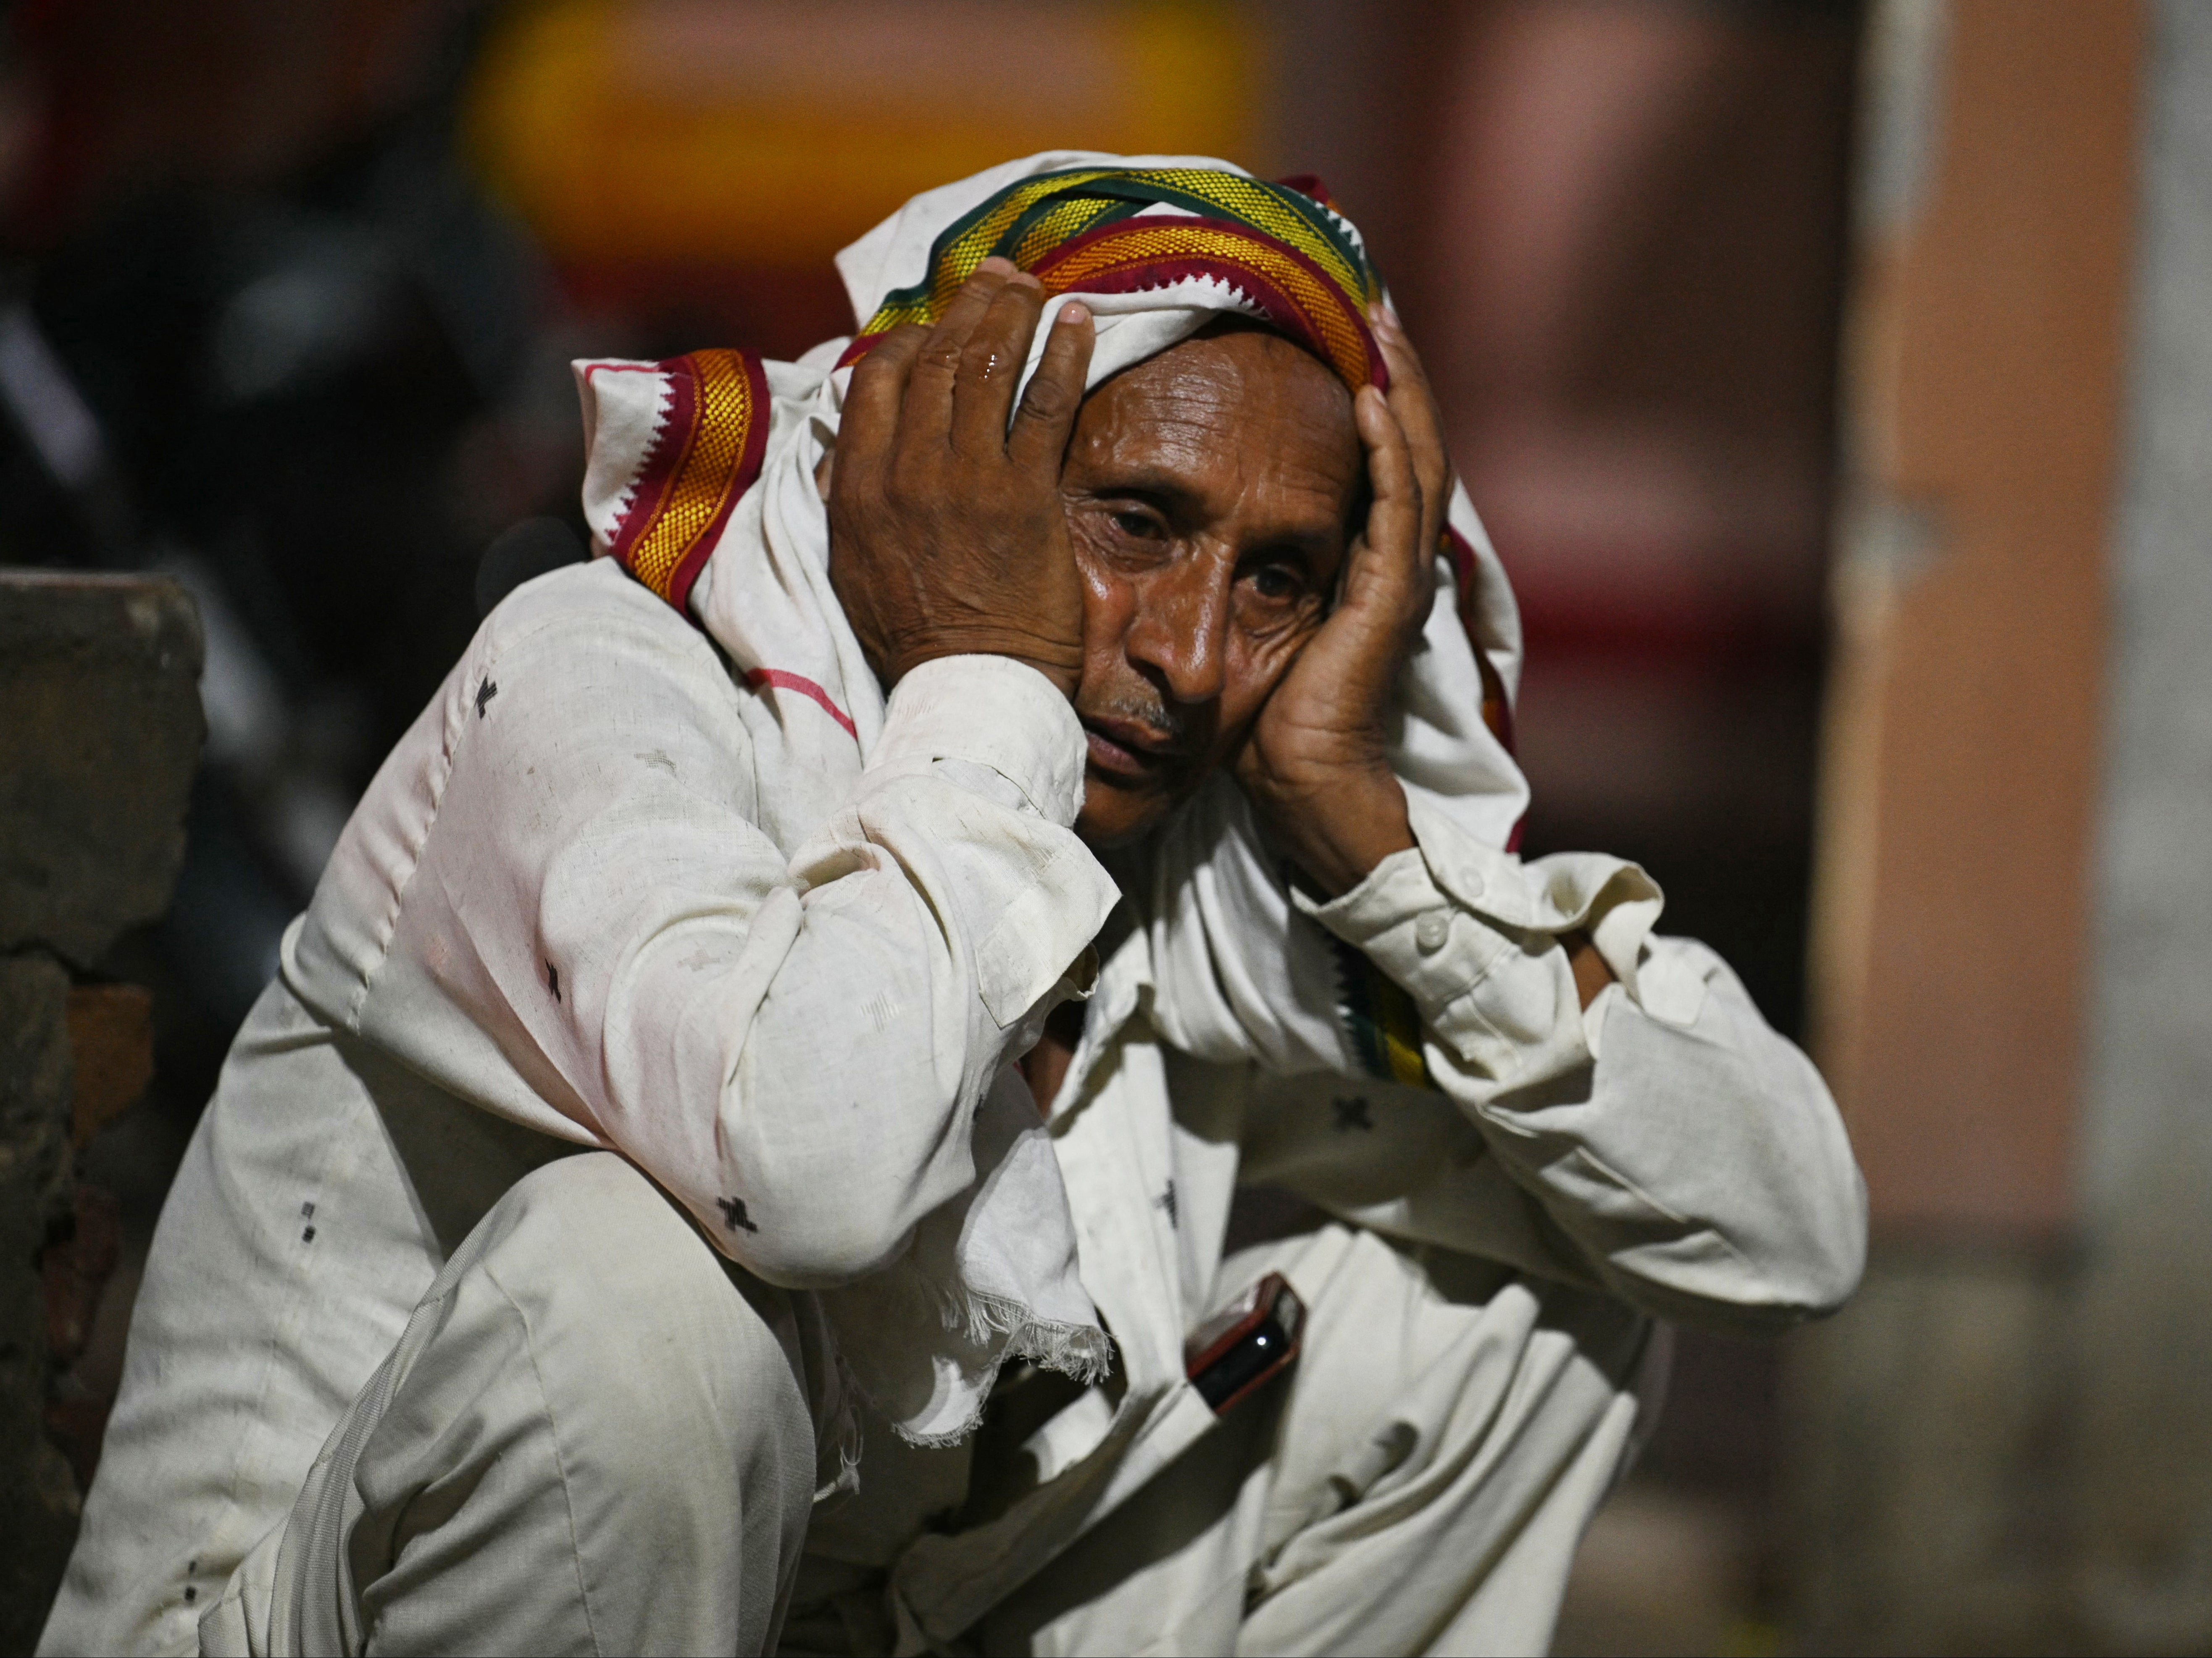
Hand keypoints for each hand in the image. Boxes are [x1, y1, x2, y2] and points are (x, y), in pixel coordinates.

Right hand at [828, 258, 1095, 697]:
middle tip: (998, 280)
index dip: (910, 341)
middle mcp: (906, 472)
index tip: (936, 328)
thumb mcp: (853, 569)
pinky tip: (1078, 320)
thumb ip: (846, 503)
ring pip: (987, 366)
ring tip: (1034, 286)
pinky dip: (1064, 353)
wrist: (968, 692)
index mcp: (857, 487)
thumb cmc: (916, 640)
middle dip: (970, 308)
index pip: (877, 380)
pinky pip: (1046, 403)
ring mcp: (967, 479)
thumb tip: (837, 457)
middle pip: (935, 359)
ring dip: (1014, 314)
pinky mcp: (1025, 496)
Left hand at [1235, 307, 1450, 895]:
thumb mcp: (1250, 623)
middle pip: (1410, 443)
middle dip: (1397, 370)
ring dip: (1401, 390)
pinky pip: (1397, 510)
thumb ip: (1241, 570)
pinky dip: (1388, 452)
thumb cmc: (1269, 719)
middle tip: (1375, 299)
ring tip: (1381, 326)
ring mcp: (1397, 579)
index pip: (1380, 459)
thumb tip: (1181, 525)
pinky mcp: (1387, 600)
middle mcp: (1390, 563)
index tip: (1350, 331)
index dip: (1374, 393)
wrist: (1302, 785)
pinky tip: (1370, 401)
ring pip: (1415, 462)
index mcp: (1364, 563)